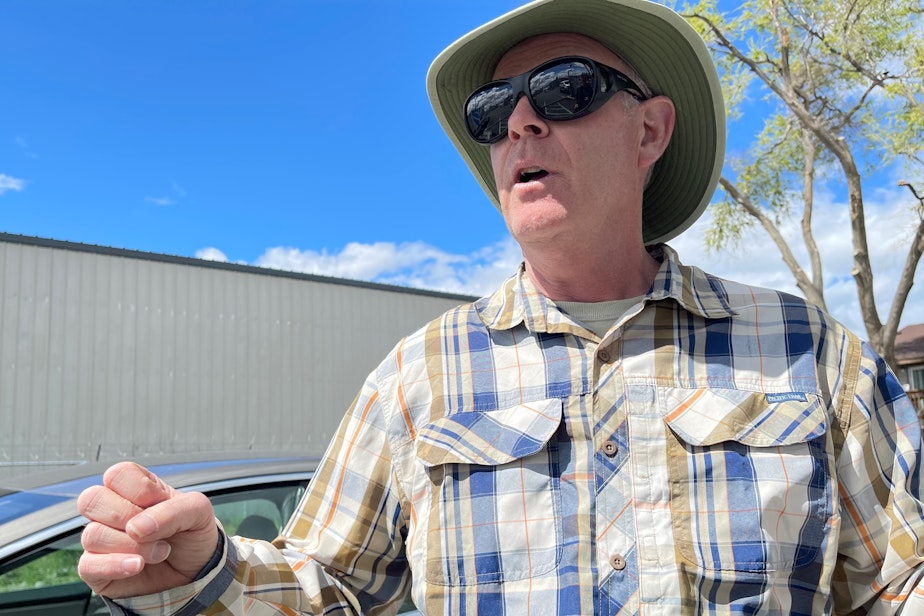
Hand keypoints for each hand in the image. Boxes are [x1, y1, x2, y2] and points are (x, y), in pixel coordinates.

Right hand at [77, 462, 219, 598]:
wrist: (195, 572)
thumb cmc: (192, 536)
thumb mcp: (198, 512)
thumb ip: (173, 510)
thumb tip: (136, 527)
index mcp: (134, 489)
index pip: (117, 474)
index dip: (139, 489)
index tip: (161, 502)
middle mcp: (112, 511)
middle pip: (91, 499)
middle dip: (127, 515)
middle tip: (155, 530)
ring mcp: (101, 539)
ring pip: (92, 535)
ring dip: (132, 545)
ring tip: (160, 552)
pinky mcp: (95, 568)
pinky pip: (88, 565)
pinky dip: (116, 566)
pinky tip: (138, 566)